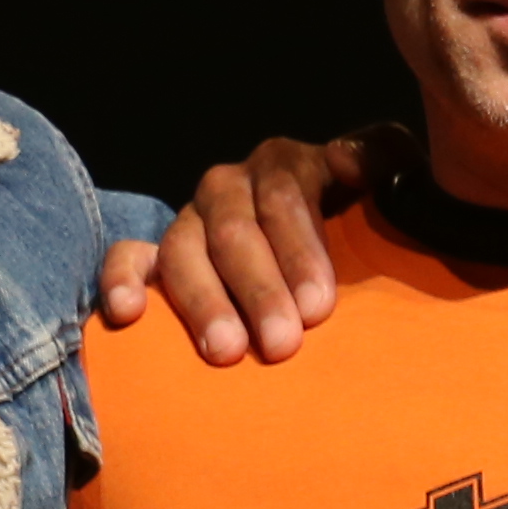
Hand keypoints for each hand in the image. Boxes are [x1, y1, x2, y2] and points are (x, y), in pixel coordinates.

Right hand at [92, 133, 371, 364]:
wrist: (333, 238)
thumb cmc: (362, 216)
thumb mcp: (386, 175)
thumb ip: (378, 158)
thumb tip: (349, 159)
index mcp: (284, 165)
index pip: (286, 199)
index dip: (300, 252)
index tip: (318, 307)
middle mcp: (230, 187)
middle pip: (235, 231)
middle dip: (259, 289)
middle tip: (282, 344)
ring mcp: (190, 219)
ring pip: (183, 248)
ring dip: (203, 301)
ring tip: (225, 351)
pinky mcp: (156, 252)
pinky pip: (127, 256)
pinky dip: (121, 280)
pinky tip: (128, 313)